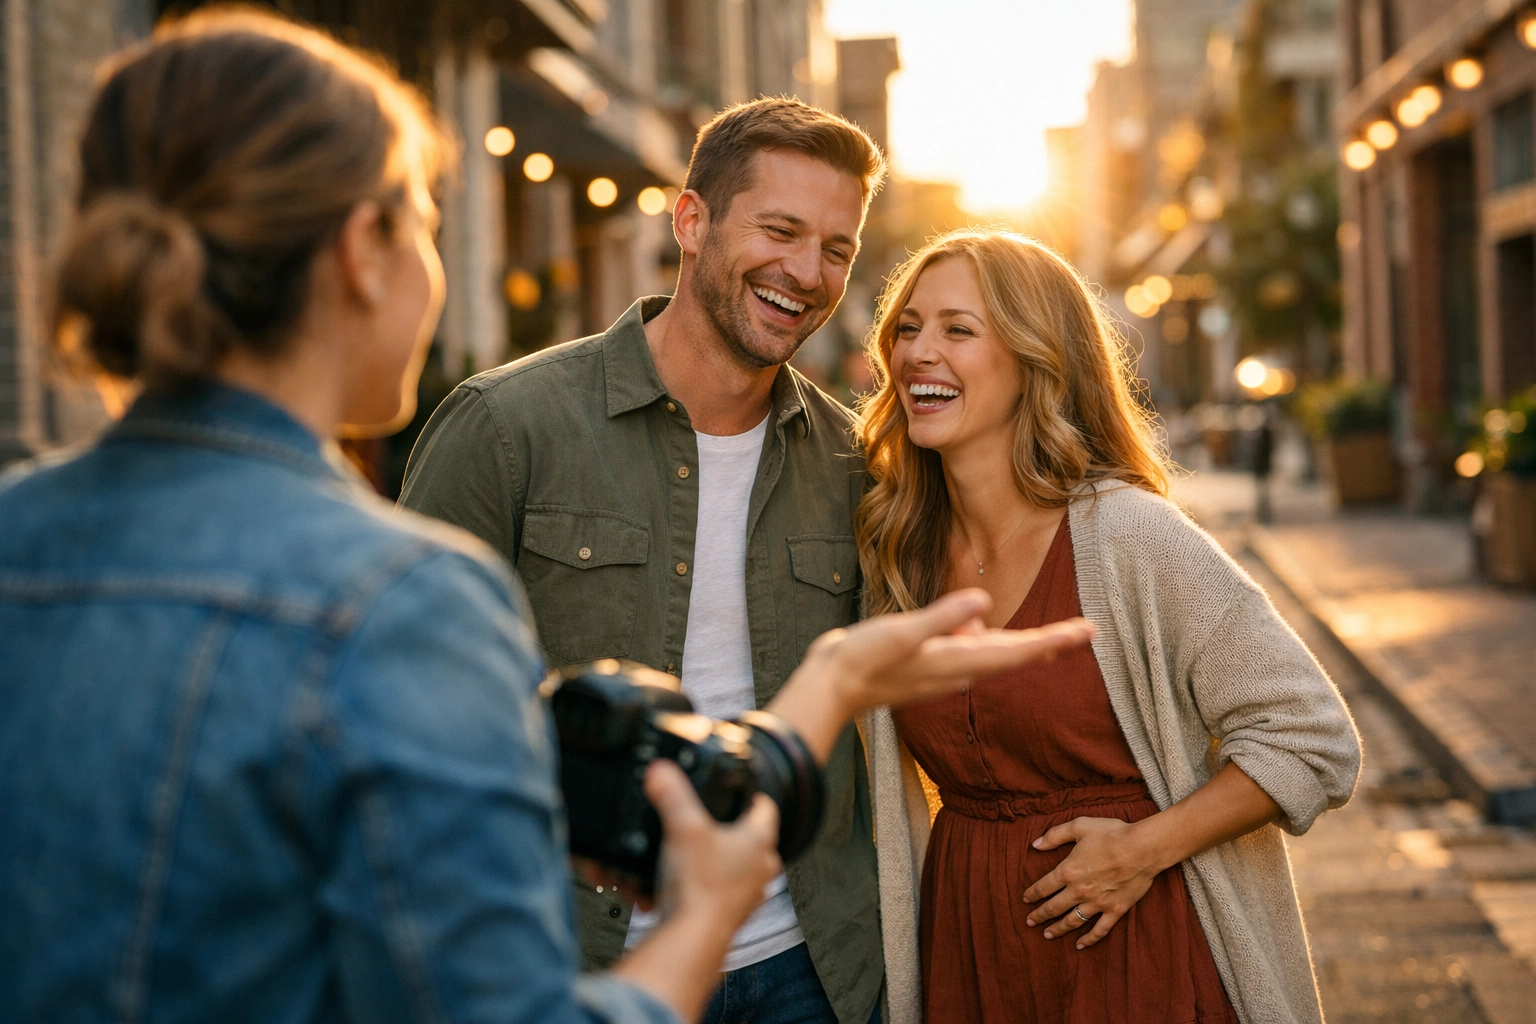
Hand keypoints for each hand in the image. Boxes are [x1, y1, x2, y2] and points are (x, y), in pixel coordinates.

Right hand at [645, 759, 781, 932]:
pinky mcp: (732, 915)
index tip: (738, 789)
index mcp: (758, 840)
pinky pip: (719, 892)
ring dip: (717, 861)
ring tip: (692, 854)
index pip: (765, 806)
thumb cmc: (699, 886)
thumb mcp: (682, 828)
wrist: (692, 939)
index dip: (750, 794)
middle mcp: (761, 868)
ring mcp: (749, 894)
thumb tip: (661, 769)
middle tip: (710, 822)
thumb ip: (672, 794)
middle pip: (752, 838)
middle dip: (731, 829)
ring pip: (736, 867)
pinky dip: (704, 886)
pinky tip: (680, 884)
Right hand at [770, 589, 1094, 760]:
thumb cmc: (861, 659)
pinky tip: (970, 620)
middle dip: (1051, 643)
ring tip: (1053, 634)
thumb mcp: (900, 632)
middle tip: (1088, 632)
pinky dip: (982, 637)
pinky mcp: (929, 664)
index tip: (1087, 633)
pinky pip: (968, 650)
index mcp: (957, 661)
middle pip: (1014, 655)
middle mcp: (958, 670)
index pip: (1017, 651)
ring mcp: (944, 670)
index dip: (1054, 641)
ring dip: (1022, 643)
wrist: (830, 688)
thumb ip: (941, 617)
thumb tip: (983, 600)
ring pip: (993, 653)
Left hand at [1021, 816, 1162, 949]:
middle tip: (1029, 922)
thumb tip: (1035, 844)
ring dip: (1058, 929)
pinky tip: (1080, 945)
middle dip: (1039, 915)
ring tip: (1047, 935)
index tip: (1025, 900)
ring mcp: (1097, 903)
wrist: (1143, 848)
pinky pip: (1099, 930)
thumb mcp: (1079, 826)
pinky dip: (1089, 939)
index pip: (1043, 887)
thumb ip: (1055, 835)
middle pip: (1054, 907)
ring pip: (1073, 921)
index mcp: (1068, 871)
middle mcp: (1079, 891)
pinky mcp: (1115, 910)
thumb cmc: (1112, 834)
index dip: (1032, 894)